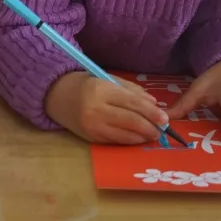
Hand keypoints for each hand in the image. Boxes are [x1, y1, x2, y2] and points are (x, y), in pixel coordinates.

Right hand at [44, 71, 167, 143]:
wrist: (55, 96)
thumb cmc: (84, 84)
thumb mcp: (106, 79)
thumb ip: (131, 90)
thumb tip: (154, 104)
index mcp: (101, 90)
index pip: (132, 103)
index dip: (151, 112)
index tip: (165, 118)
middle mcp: (96, 109)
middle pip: (131, 121)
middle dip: (150, 126)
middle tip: (162, 129)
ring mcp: (93, 126)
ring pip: (125, 134)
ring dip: (142, 136)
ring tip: (153, 134)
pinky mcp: (91, 137)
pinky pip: (116, 141)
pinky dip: (130, 140)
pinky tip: (138, 138)